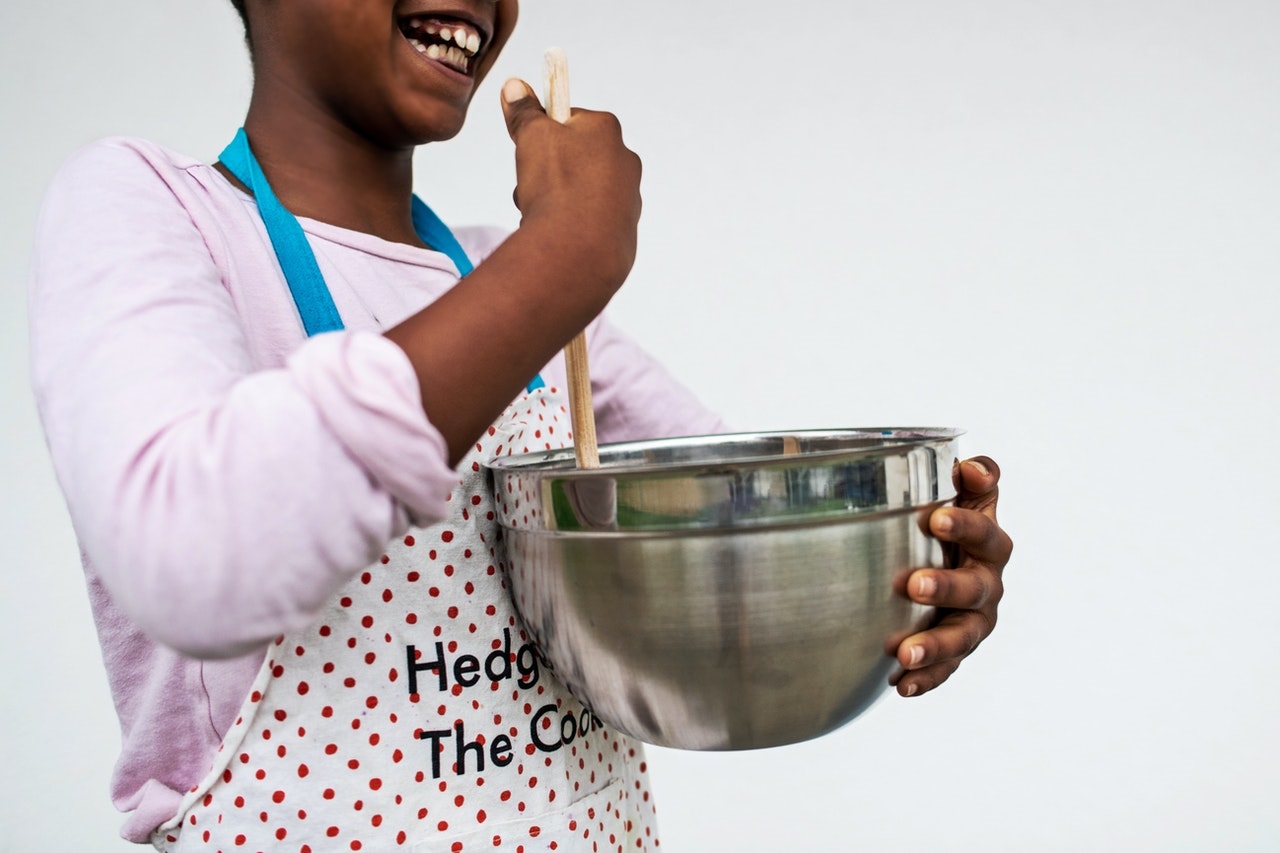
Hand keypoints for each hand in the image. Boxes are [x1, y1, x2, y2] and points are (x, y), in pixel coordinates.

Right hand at [500, 77, 642, 299]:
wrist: (579, 250)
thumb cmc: (558, 186)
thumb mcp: (531, 137)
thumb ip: (523, 111)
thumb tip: (515, 87)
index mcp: (607, 130)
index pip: (570, 120)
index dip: (544, 133)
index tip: (529, 148)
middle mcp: (625, 161)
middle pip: (573, 158)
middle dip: (547, 171)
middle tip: (531, 185)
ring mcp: (627, 198)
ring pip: (578, 192)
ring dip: (553, 200)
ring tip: (539, 213)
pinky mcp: (623, 231)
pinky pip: (587, 222)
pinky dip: (569, 225)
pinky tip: (556, 234)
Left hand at [892, 456, 1011, 696]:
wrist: (941, 567)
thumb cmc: (946, 527)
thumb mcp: (963, 497)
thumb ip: (974, 478)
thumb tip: (970, 467)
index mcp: (989, 545)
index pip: (986, 534)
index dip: (966, 526)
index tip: (935, 519)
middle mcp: (988, 585)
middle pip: (976, 589)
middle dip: (947, 587)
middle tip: (914, 584)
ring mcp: (973, 622)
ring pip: (962, 637)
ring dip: (935, 646)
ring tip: (904, 654)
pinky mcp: (956, 652)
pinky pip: (945, 670)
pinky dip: (926, 679)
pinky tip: (901, 685)